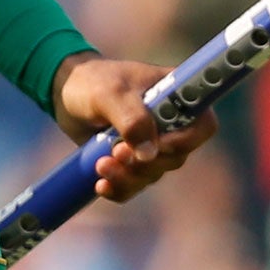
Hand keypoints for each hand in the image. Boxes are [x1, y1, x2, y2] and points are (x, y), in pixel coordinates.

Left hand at [50, 52, 218, 204]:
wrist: (65, 90)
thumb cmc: (93, 81)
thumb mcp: (110, 93)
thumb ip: (132, 119)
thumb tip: (149, 154)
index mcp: (177, 96)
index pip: (204, 124)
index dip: (187, 140)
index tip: (159, 144)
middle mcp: (172, 123)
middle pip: (176, 156)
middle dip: (146, 161)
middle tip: (116, 151)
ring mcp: (153, 143)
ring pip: (154, 173)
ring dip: (128, 175)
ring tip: (101, 164)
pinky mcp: (133, 159)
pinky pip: (135, 184)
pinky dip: (120, 188)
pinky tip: (100, 185)